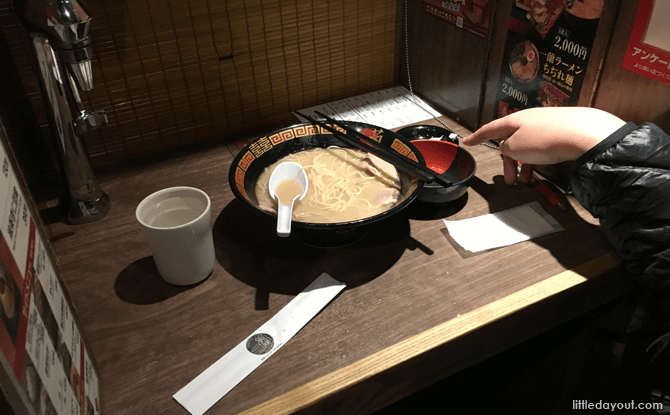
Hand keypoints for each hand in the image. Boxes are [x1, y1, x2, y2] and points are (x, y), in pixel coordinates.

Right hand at [462, 107, 625, 184]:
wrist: (583, 133)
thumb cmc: (548, 138)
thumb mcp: (515, 148)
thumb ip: (506, 148)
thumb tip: (508, 148)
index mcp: (514, 121)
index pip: (489, 129)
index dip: (476, 137)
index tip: (468, 141)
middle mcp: (529, 119)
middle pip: (511, 141)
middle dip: (509, 163)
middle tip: (509, 179)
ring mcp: (546, 123)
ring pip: (527, 146)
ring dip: (524, 164)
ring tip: (528, 179)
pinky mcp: (561, 130)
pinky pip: (543, 146)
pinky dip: (539, 159)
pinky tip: (543, 168)